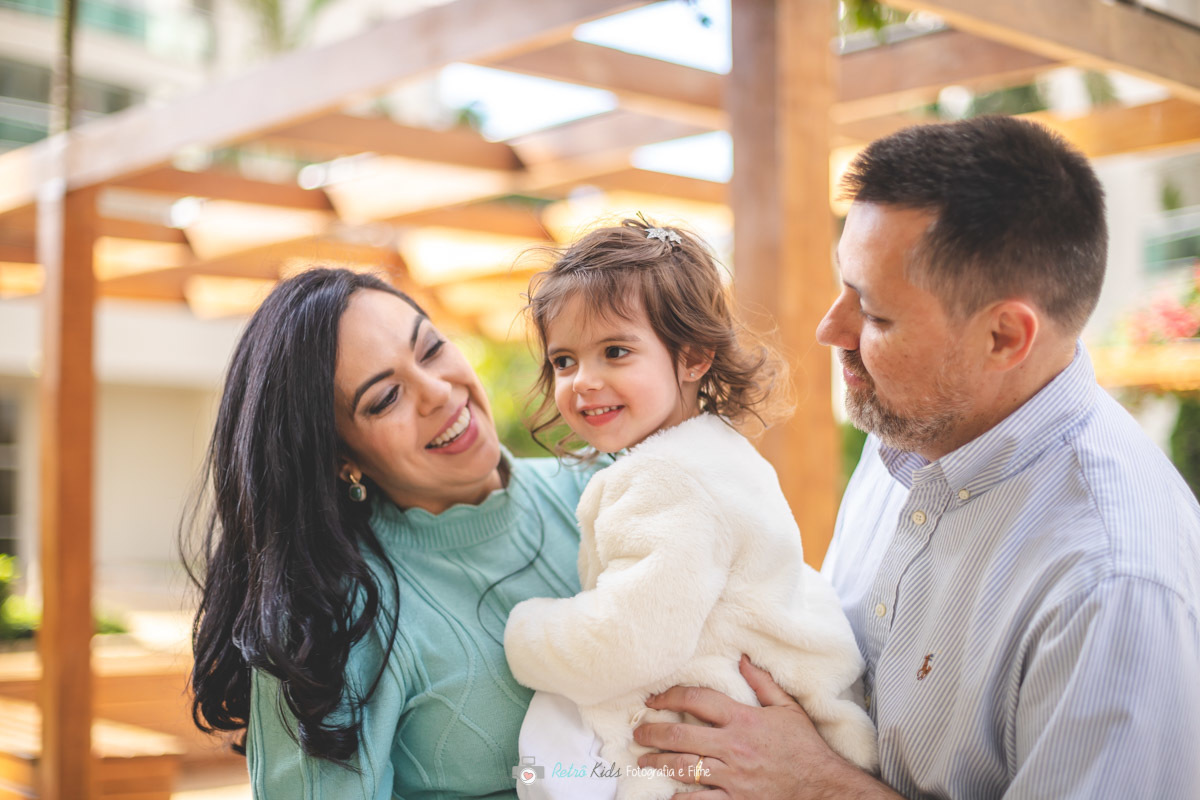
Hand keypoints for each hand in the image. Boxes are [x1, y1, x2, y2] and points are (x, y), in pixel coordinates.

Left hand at [633, 656, 898, 799]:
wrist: (823, 787)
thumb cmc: (805, 748)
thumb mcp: (787, 709)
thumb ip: (762, 683)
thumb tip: (742, 659)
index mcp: (743, 720)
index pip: (697, 700)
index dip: (670, 697)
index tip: (654, 700)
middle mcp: (733, 747)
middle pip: (680, 736)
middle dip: (653, 733)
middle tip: (638, 732)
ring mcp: (733, 777)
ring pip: (684, 768)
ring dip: (658, 763)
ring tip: (643, 760)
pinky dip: (680, 798)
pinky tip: (668, 793)